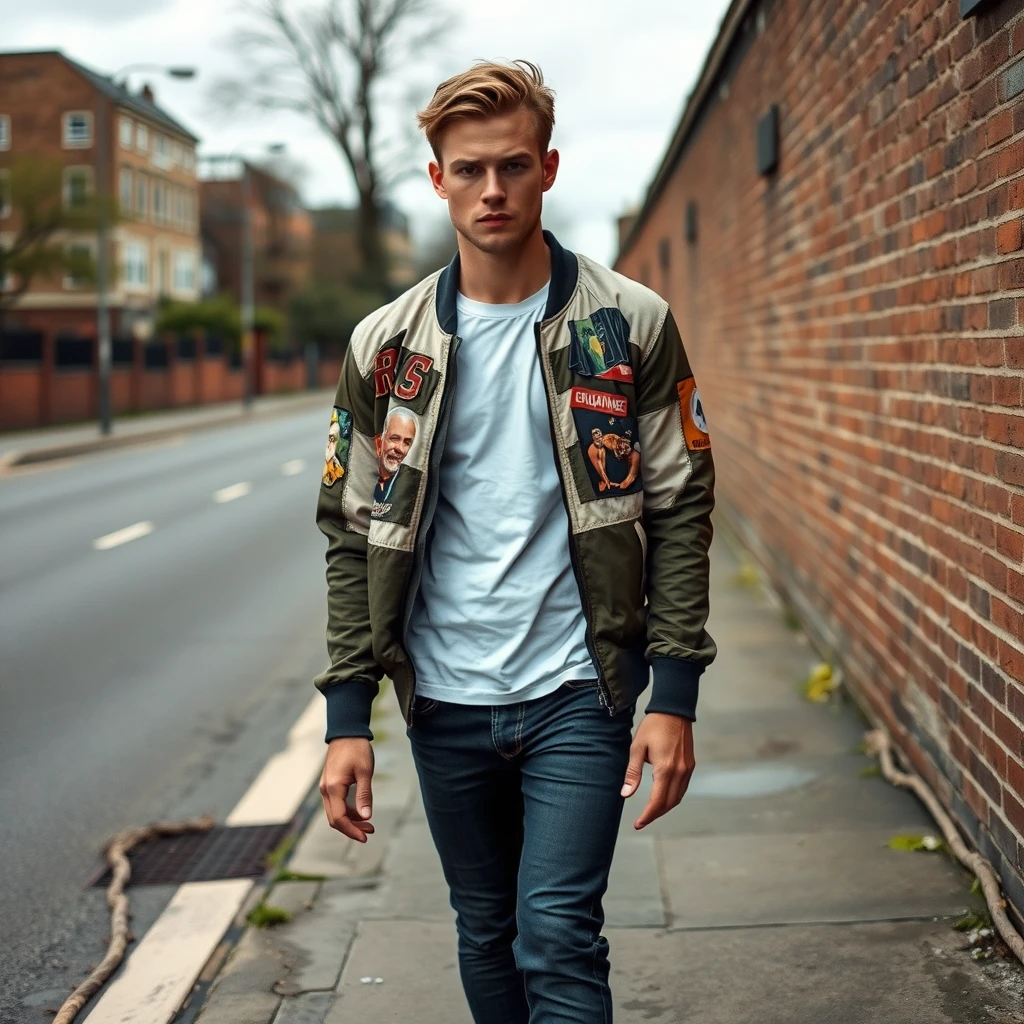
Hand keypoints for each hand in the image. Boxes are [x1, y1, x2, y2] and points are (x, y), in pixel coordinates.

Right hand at [320, 737, 374, 842]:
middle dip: (351, 828)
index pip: (339, 818)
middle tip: (370, 832)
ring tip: (369, 824)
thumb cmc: (357, 749)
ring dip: (350, 821)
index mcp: (333, 788)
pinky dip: (348, 811)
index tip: (365, 837)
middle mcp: (325, 790)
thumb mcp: (364, 771)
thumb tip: (366, 817)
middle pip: (335, 819)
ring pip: (335, 813)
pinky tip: (361, 813)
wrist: (346, 732)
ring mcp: (326, 788)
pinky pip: (336, 804)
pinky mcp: (330, 784)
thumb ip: (364, 795)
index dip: (351, 831)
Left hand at [620, 713, 694, 829]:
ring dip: (665, 807)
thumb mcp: (637, 747)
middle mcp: (680, 772)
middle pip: (669, 803)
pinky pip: (682, 788)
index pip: (657, 801)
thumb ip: (633, 773)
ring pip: (678, 797)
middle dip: (655, 814)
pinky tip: (662, 796)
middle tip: (642, 820)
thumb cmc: (653, 726)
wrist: (674, 710)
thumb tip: (625, 794)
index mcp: (665, 769)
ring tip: (650, 811)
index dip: (647, 815)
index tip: (638, 824)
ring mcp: (687, 769)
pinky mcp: (690, 765)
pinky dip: (673, 797)